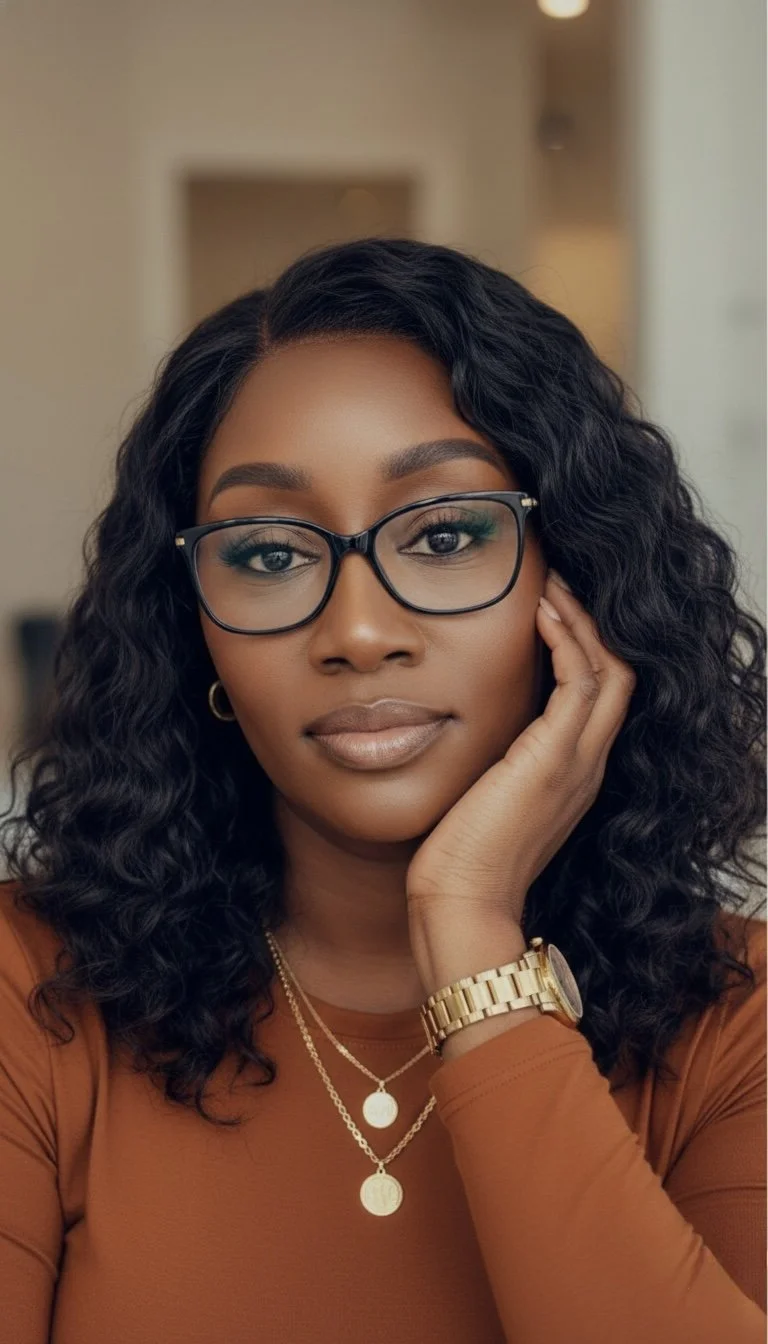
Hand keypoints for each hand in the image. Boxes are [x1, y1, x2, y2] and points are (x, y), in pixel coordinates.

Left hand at [406, 572, 636, 931]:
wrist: (462, 902)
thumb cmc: (459, 858)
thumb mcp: (483, 795)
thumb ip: (489, 759)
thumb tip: (456, 720)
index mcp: (572, 774)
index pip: (599, 695)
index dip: (584, 648)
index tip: (549, 610)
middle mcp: (587, 765)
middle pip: (619, 674)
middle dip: (592, 624)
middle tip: (557, 583)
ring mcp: (578, 761)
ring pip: (610, 669)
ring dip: (582, 621)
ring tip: (551, 585)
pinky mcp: (556, 758)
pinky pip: (582, 681)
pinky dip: (568, 641)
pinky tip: (540, 615)